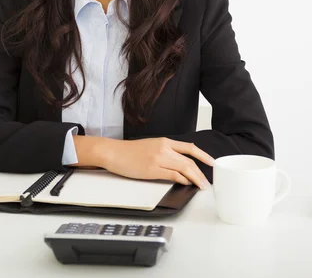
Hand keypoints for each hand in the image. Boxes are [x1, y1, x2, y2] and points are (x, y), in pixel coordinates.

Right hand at [95, 137, 214, 188]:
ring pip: (184, 168)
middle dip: (201, 173)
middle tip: (207, 182)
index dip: (203, 155)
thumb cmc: (130, 151)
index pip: (189, 148)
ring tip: (201, 186)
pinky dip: (182, 180)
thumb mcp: (151, 146)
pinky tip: (186, 183)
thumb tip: (179, 164)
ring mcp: (158, 159)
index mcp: (164, 141)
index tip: (212, 163)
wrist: (114, 152)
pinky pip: (173, 175)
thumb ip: (166, 152)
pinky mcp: (152, 169)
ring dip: (195, 178)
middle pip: (189, 161)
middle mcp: (163, 148)